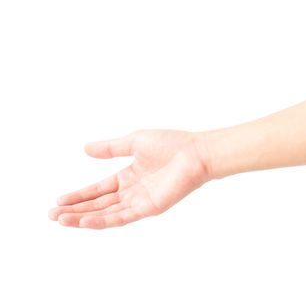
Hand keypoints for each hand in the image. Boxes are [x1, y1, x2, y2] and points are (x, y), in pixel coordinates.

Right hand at [48, 130, 210, 228]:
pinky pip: (122, 217)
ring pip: (107, 213)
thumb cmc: (172, 144)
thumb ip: (110, 148)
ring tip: (62, 220)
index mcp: (130, 175)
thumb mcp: (134, 142)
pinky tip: (85, 221)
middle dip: (75, 209)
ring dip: (84, 218)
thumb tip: (85, 148)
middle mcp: (133, 190)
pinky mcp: (149, 207)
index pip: (99, 189)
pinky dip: (103, 221)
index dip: (79, 195)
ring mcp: (141, 201)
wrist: (195, 152)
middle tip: (52, 214)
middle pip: (99, 204)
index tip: (58, 200)